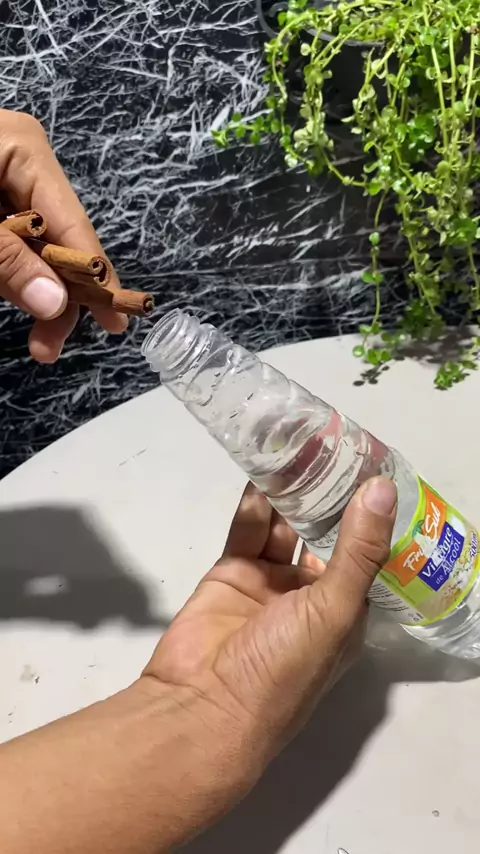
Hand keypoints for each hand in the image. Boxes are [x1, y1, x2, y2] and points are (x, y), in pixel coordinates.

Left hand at [0, 110, 126, 361]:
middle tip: (46, 349)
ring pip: (31, 251)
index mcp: (21, 151)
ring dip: (26, 292)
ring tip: (31, 338)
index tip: (114, 324)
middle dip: (54, 295)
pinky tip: (6, 294)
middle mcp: (19, 165)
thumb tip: (53, 304)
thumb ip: (3, 260)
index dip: (94, 276)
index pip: (72, 224)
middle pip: (57, 242)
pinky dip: (5, 275)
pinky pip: (5, 248)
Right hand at [0, 478, 396, 853]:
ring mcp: (269, 581)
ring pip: (285, 527)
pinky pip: (249, 531)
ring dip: (292, 495)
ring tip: (298, 450)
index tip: (374, 468)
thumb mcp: (334, 610)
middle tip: (332, 447)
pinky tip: (263, 474)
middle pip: (324, 534)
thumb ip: (359, 549)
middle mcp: (311, 594)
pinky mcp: (231, 571)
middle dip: (328, 498)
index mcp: (346, 610)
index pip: (366, 552)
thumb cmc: (284, 667)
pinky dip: (256, 505)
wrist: (202, 705)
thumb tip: (383, 489)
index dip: (371, 515)